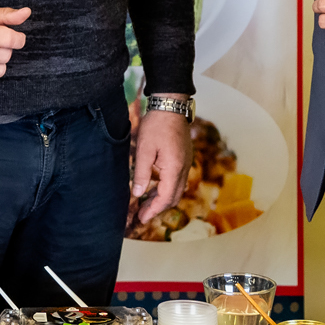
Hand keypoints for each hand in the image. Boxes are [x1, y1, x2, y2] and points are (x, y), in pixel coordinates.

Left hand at [128, 97, 191, 224]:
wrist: (171, 105)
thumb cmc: (156, 125)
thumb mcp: (144, 149)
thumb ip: (142, 173)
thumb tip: (137, 194)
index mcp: (174, 168)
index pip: (166, 198)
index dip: (153, 210)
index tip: (141, 219)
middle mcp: (184, 168)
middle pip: (174, 197)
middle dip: (158, 208)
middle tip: (142, 215)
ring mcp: (186, 163)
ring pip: (177, 189)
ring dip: (162, 199)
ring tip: (146, 204)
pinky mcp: (184, 158)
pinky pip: (177, 180)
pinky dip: (166, 188)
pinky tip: (154, 188)